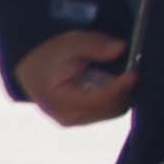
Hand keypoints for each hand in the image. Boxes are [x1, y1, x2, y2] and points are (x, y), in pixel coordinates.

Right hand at [15, 29, 137, 128]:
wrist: (30, 69)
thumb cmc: (48, 56)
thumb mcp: (68, 43)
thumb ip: (94, 44)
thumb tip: (121, 48)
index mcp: (59, 101)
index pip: (97, 100)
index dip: (119, 87)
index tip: (134, 72)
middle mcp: (68, 117)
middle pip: (109, 109)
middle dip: (124, 90)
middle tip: (134, 68)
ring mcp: (77, 120)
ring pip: (112, 111)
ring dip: (122, 93)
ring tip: (125, 72)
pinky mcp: (84, 118)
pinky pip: (108, 110)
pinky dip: (117, 95)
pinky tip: (117, 80)